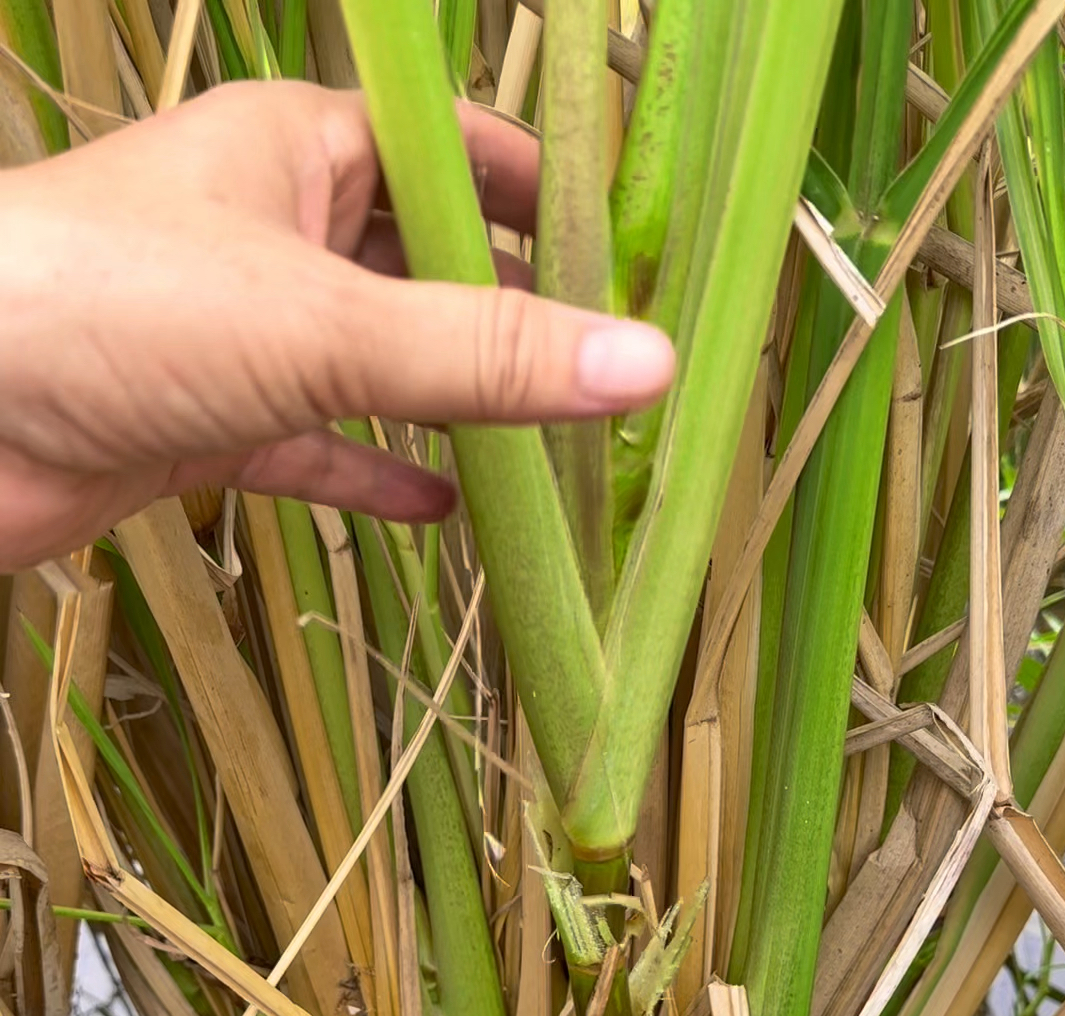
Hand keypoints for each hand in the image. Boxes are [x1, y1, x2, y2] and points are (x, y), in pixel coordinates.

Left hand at [0, 80, 674, 569]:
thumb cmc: (109, 308)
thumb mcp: (323, 323)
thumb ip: (482, 353)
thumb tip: (644, 362)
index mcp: (296, 147)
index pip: (450, 150)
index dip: (539, 190)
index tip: (626, 248)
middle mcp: (268, 226)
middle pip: (416, 259)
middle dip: (506, 308)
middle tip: (603, 361)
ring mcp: (231, 330)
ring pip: (367, 362)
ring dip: (446, 401)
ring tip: (546, 441)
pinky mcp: (196, 421)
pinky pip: (308, 446)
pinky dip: (370, 475)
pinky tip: (440, 509)